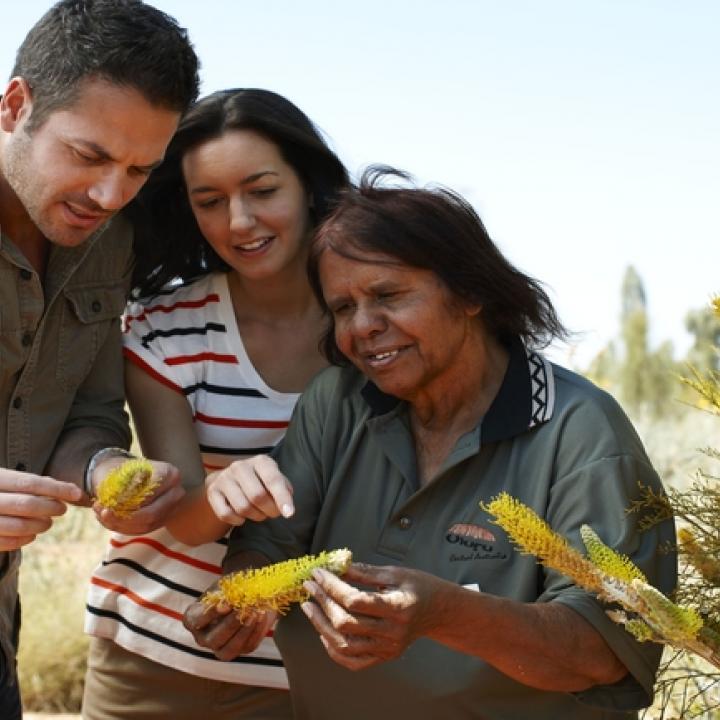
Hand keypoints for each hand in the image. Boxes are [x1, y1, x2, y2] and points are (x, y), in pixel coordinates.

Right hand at [0, 467, 82, 549]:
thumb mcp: (7, 479)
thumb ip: (32, 483)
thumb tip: (69, 489)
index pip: (31, 483)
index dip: (57, 489)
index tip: (77, 494)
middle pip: (26, 504)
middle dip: (50, 508)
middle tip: (62, 510)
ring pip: (18, 525)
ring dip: (40, 525)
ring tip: (48, 522)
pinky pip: (7, 542)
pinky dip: (24, 539)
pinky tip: (31, 534)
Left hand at [92, 458, 184, 533]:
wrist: (128, 474)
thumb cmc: (123, 470)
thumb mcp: (120, 471)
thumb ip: (121, 485)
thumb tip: (118, 502)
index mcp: (169, 474)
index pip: (149, 494)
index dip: (126, 502)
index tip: (103, 502)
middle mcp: (175, 492)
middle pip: (150, 514)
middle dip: (122, 518)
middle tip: (101, 512)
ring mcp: (171, 509)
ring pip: (145, 525)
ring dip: (119, 524)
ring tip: (100, 514)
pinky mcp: (161, 520)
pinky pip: (141, 530)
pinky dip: (122, 527)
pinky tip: (108, 520)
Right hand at [183, 594, 276, 660]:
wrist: (247, 594)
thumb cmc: (230, 588)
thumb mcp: (225, 585)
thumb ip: (225, 592)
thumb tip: (228, 599)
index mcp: (193, 619)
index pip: (197, 620)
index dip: (211, 613)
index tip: (226, 604)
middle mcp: (204, 638)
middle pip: (213, 639)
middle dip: (229, 625)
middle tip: (242, 610)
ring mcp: (221, 647)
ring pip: (230, 649)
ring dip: (243, 632)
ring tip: (254, 613)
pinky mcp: (241, 650)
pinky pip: (248, 646)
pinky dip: (257, 631)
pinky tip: (262, 615)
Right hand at [206, 455, 293, 525]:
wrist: (228, 480)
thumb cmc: (259, 481)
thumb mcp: (273, 479)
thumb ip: (283, 489)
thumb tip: (286, 506)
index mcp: (260, 461)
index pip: (273, 480)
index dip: (282, 498)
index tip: (289, 514)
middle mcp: (241, 466)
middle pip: (258, 496)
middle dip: (269, 511)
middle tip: (273, 513)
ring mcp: (224, 478)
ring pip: (243, 508)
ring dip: (255, 516)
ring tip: (258, 513)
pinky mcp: (212, 491)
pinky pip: (226, 514)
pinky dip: (237, 520)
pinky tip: (242, 516)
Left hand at [301, 563, 446, 670]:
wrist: (439, 611)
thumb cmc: (419, 586)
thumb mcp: (396, 573)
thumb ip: (366, 572)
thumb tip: (338, 566)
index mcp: (397, 607)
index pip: (355, 600)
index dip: (332, 586)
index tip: (319, 573)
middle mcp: (392, 633)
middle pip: (346, 622)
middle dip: (323, 602)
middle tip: (310, 586)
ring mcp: (388, 649)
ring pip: (344, 645)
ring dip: (321, 625)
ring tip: (310, 607)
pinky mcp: (384, 656)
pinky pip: (353, 661)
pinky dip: (334, 650)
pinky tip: (323, 632)